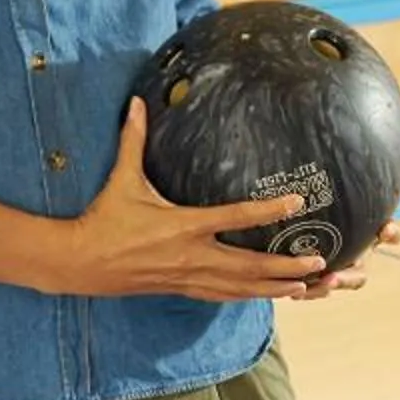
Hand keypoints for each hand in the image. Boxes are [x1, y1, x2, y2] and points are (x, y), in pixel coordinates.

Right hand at [64, 101, 332, 302]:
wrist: (81, 263)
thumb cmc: (104, 219)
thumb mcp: (121, 179)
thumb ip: (134, 140)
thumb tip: (140, 103)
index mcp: (182, 226)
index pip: (234, 216)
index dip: (267, 210)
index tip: (297, 202)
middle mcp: (192, 256)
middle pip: (249, 266)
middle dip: (286, 266)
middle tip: (319, 260)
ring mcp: (189, 277)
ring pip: (241, 288)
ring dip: (275, 287)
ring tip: (308, 285)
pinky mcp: (183, 289)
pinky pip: (224, 296)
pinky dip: (250, 296)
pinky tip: (271, 296)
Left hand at [293, 156, 399, 301]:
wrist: (315, 208)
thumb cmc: (346, 189)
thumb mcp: (363, 177)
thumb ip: (391, 169)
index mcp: (371, 232)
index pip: (390, 235)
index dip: (391, 234)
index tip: (385, 229)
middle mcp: (357, 253)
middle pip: (359, 274)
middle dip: (347, 279)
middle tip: (332, 278)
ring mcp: (337, 264)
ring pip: (336, 283)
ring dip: (325, 288)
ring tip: (311, 286)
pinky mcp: (316, 271)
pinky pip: (313, 287)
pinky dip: (307, 291)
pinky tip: (293, 292)